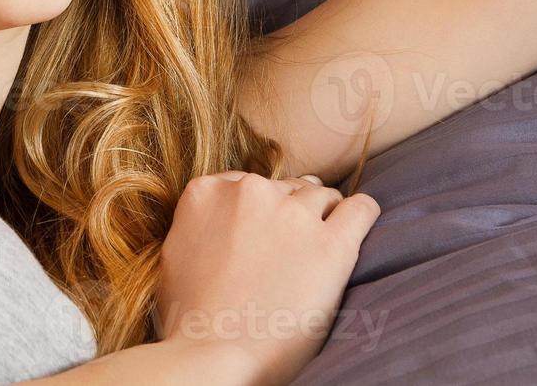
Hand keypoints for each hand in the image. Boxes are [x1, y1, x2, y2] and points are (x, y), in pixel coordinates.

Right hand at [155, 171, 380, 385]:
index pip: (246, 182)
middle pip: (285, 187)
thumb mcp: (174, 252)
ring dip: (323, 216)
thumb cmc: (189, 316)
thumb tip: (218, 220)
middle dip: (289, 213)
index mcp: (207, 191)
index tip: (263, 234)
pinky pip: (362, 209)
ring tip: (319, 248)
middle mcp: (250, 192)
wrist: (214, 354)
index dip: (258, 209)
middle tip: (290, 249)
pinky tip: (358, 226)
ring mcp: (292, 215)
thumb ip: (199, 222)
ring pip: (322, 195)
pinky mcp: (332, 244)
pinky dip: (362, 214)